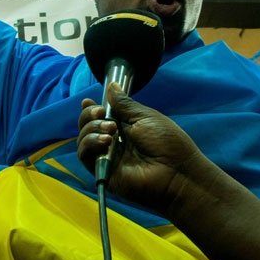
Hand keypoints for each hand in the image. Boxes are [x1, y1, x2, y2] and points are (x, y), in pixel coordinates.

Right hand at [77, 83, 206, 214]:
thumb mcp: (145, 117)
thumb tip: (111, 86)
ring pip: (83, 139)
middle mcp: (113, 141)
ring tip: (110, 130)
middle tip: (101, 113)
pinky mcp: (103, 171)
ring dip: (91, 129)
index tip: (89, 102)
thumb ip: (124, 104)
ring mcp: (107, 157)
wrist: (176, 172)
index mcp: (124, 127)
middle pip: (87, 126)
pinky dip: (89, 144)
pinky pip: (84, 156)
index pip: (100, 116)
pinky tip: (105, 141)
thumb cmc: (167, 143)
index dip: (91, 109)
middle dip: (89, 115)